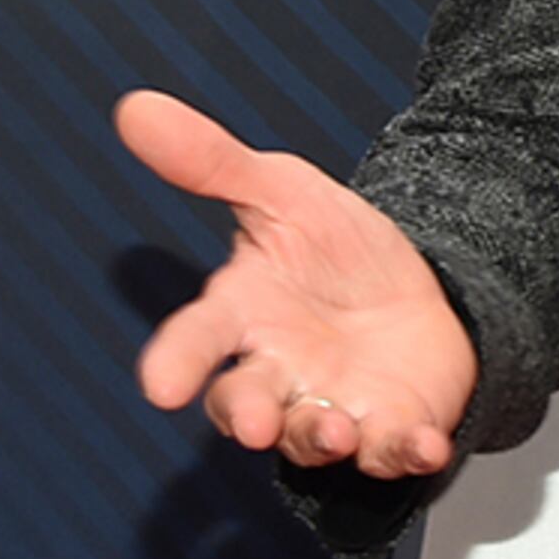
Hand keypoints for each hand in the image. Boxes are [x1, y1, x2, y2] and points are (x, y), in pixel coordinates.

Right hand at [117, 90, 475, 478]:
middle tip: (254, 422)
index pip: (197, 340)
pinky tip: (424, 445)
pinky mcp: (389, 427)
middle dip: (248, 415)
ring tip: (333, 431)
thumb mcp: (281, 191)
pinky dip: (405, 452)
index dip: (177, 362)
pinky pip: (392, 450)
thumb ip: (211, 161)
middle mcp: (278, 373)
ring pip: (310, 438)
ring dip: (318, 439)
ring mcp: (332, 407)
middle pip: (246, 405)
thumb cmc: (333, 248)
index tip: (158, 385)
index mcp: (243, 315)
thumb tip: (135, 106)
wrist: (419, 284)